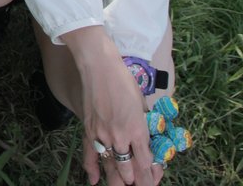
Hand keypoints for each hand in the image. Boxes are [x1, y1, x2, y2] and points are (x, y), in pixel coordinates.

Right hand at [63, 29, 157, 185]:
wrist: (98, 67)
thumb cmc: (123, 80)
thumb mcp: (141, 103)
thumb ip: (143, 124)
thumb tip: (145, 138)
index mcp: (138, 130)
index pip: (146, 162)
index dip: (151, 175)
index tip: (154, 180)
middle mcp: (120, 138)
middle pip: (129, 170)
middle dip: (137, 182)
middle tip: (141, 185)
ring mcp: (102, 136)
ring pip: (111, 167)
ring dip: (118, 181)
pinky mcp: (88, 131)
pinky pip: (89, 156)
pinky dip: (91, 170)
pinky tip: (95, 181)